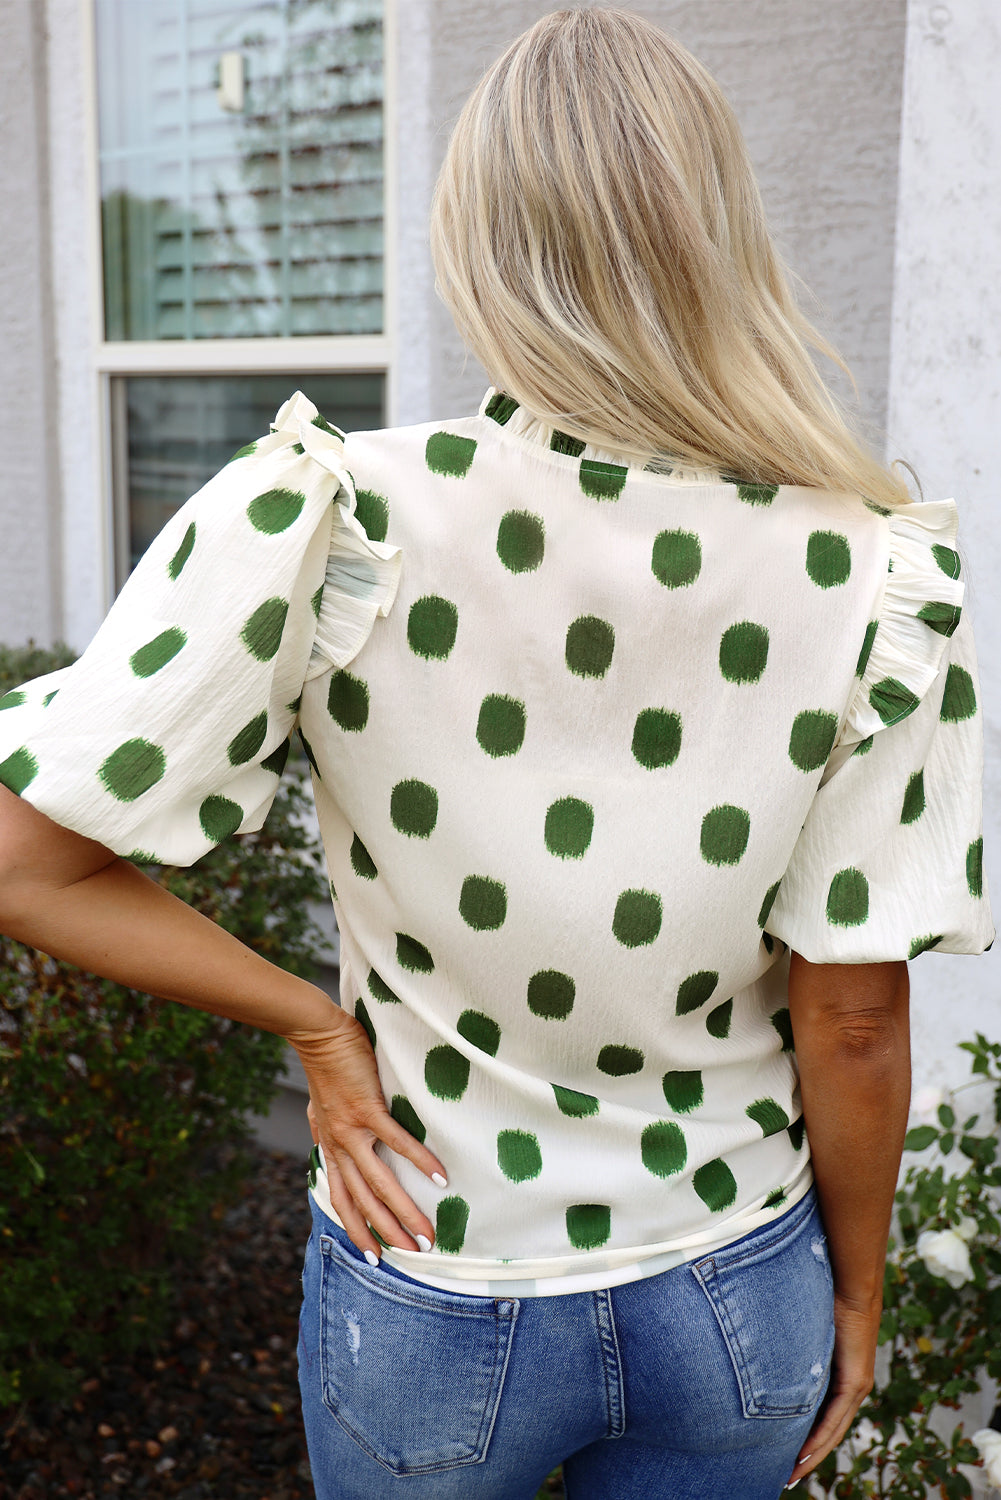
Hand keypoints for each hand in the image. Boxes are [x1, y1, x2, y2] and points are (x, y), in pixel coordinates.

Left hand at [287, 1010, 447, 1261]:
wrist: (318, 1036)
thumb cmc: (325, 1067)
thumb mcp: (319, 1108)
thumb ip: (324, 1129)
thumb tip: (323, 1141)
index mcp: (332, 1147)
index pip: (343, 1200)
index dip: (357, 1230)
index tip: (375, 1257)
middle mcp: (340, 1146)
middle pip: (364, 1201)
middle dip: (388, 1232)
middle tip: (415, 1254)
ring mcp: (353, 1130)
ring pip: (380, 1182)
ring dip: (404, 1210)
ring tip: (427, 1232)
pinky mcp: (368, 1109)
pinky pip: (397, 1141)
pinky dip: (419, 1160)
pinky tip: (440, 1177)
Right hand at [786, 1291, 880, 1488]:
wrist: (849, 1283)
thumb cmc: (823, 1296)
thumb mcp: (803, 1331)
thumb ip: (791, 1345)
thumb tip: (760, 1346)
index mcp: (840, 1374)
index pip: (822, 1415)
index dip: (805, 1437)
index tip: (785, 1455)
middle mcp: (851, 1385)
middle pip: (829, 1432)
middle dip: (807, 1457)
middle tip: (787, 1477)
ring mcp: (856, 1385)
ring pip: (833, 1431)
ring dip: (813, 1454)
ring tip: (792, 1474)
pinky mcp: (856, 1381)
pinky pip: (836, 1418)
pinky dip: (820, 1438)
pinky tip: (804, 1453)